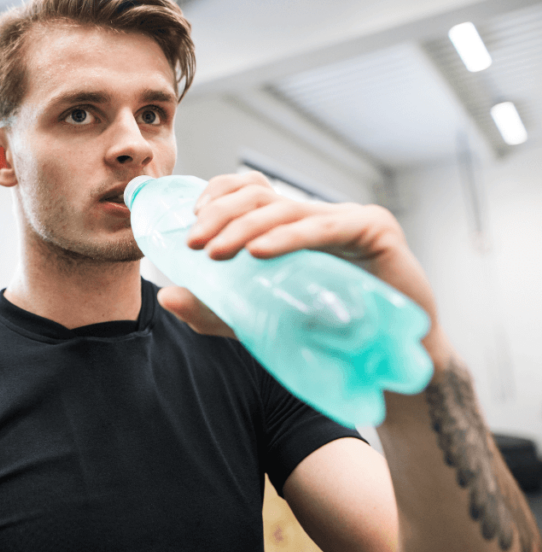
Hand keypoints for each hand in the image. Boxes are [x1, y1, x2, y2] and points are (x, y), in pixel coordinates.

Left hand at [161, 172, 445, 358]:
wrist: (386, 362)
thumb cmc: (324, 334)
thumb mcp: (255, 320)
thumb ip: (213, 308)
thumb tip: (166, 295)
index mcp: (291, 224)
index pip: (248, 189)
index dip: (216, 194)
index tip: (189, 220)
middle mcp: (317, 213)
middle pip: (260, 194)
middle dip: (220, 214)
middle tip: (192, 243)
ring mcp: (348, 217)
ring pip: (285, 208)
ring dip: (243, 228)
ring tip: (215, 252)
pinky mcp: (375, 230)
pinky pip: (325, 226)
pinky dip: (287, 238)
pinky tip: (259, 252)